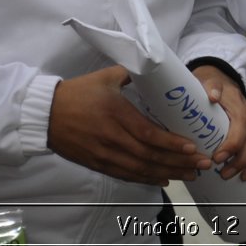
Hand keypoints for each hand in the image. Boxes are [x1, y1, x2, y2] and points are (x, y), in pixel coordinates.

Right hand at [48, 66, 210, 185]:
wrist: (43, 114)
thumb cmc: (77, 92)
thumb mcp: (106, 77)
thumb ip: (132, 72)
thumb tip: (155, 65)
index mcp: (117, 114)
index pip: (149, 134)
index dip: (171, 144)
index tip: (192, 147)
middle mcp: (113, 137)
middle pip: (150, 155)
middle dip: (179, 162)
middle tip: (202, 165)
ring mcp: (104, 153)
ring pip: (140, 168)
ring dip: (167, 173)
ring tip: (189, 175)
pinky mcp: (96, 163)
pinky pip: (125, 174)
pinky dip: (145, 178)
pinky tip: (162, 179)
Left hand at [192, 65, 245, 179]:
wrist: (220, 77)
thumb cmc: (210, 84)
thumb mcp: (207, 81)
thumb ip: (211, 86)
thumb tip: (213, 96)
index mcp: (238, 103)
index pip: (242, 124)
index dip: (233, 143)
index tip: (217, 157)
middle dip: (240, 158)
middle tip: (222, 172)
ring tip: (232, 176)